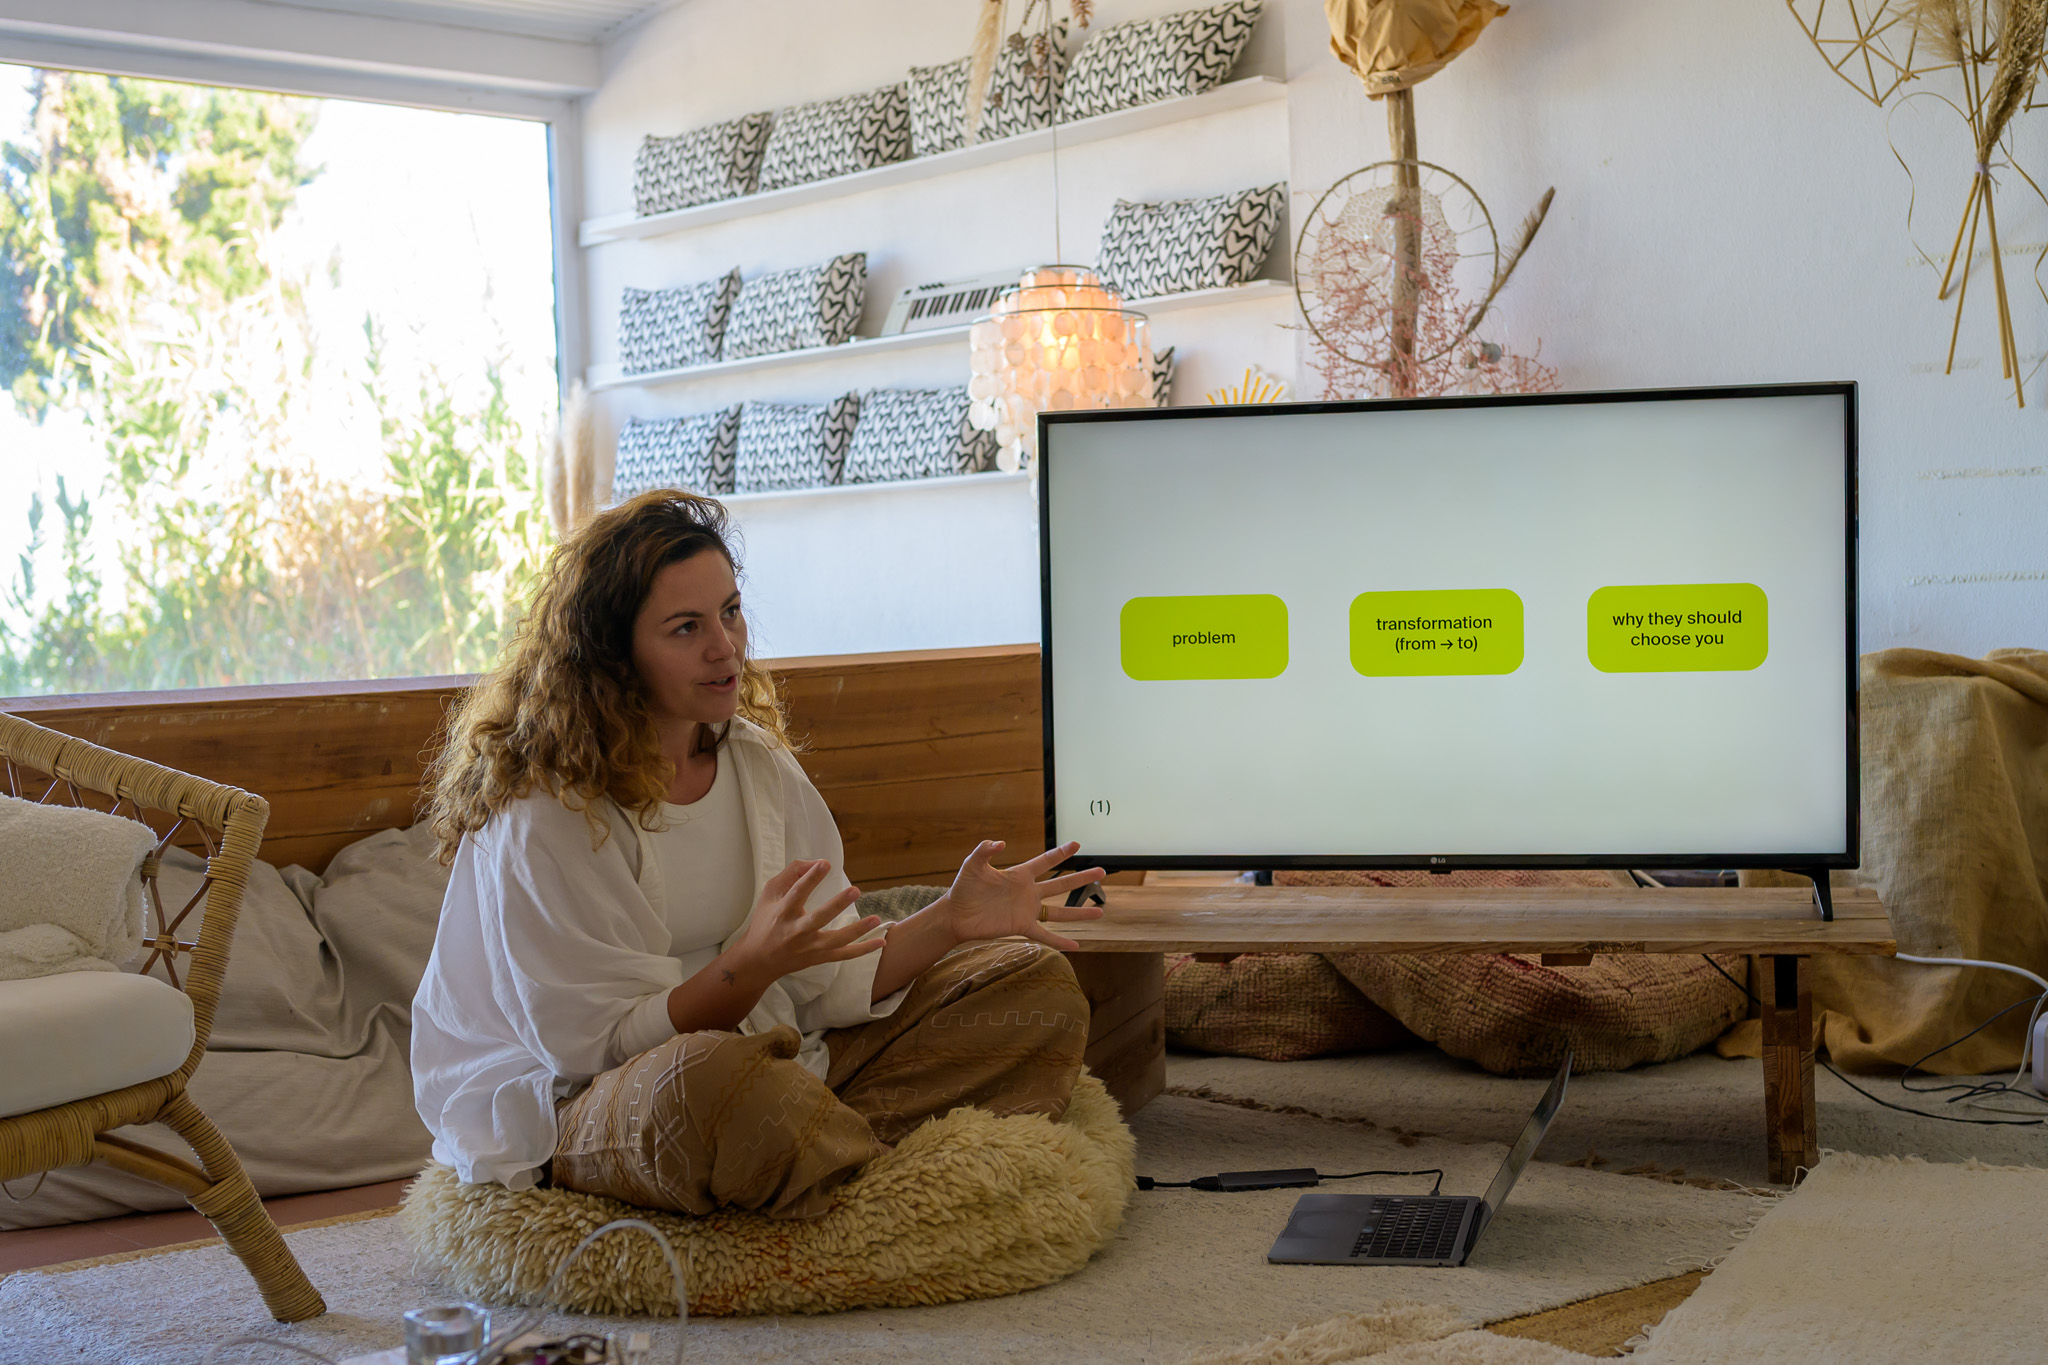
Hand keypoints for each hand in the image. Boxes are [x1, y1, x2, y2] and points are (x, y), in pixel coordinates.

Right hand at [725, 859, 881, 987]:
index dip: (810, 877)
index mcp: (783, 912)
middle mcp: (796, 931)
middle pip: (819, 918)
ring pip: (835, 941)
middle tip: (855, 890)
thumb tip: (817, 862)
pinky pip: (843, 955)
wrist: (759, 960)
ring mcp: (809, 947)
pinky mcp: (819, 958)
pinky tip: (881, 942)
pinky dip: (863, 950)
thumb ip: (792, 873)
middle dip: (837, 905)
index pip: (797, 893)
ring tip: (875, 918)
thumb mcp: (771, 892)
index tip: (825, 864)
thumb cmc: (765, 920)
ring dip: (857, 931)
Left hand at [939, 841, 1105, 951]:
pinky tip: (1076, 946)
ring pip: (1060, 912)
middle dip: (1081, 879)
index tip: (1077, 845)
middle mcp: (1028, 892)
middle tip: (1102, 872)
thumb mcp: (972, 865)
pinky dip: (1060, 941)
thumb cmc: (964, 888)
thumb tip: (1001, 843)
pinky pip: (1045, 935)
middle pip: (1061, 885)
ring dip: (1080, 912)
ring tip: (1101, 912)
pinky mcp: (1021, 927)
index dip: (1061, 853)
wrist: (956, 915)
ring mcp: (1027, 911)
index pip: (1045, 862)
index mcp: (1019, 875)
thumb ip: (985, 851)